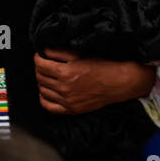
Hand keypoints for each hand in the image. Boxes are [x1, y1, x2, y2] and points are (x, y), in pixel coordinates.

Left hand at [34, 48, 155, 114]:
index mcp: (65, 72)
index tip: (41, 56)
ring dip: (42, 82)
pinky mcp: (72, 109)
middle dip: (40, 68)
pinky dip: (44, 98)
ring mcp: (67, 100)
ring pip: (42, 90)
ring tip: (49, 77)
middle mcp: (64, 87)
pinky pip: (48, 106)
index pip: (39, 64)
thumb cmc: (103, 66)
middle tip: (46, 65)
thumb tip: (43, 51)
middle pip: (39, 76)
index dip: (38, 57)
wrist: (120, 82)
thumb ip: (58, 52)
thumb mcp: (79, 54)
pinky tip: (48, 92)